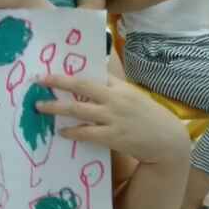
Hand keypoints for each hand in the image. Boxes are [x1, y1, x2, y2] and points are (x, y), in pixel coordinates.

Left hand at [37, 74, 190, 164]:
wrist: (168, 140)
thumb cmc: (147, 116)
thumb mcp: (132, 96)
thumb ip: (113, 87)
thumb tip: (92, 76)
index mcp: (120, 86)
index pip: (94, 73)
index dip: (73, 70)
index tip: (53, 68)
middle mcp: (115, 99)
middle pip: (82, 86)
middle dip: (59, 82)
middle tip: (40, 80)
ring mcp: (113, 118)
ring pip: (79, 110)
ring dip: (57, 108)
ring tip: (40, 106)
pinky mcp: (113, 136)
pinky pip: (87, 133)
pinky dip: (72, 131)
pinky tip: (61, 131)